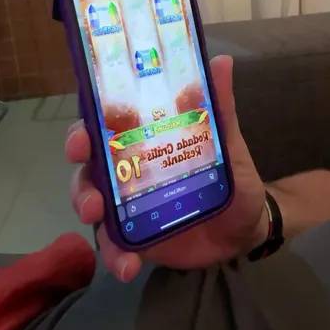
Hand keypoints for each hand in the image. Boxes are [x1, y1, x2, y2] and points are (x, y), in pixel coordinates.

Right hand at [66, 55, 266, 281]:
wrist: (248, 228)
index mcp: (144, 141)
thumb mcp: (230, 145)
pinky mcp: (135, 238)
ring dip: (89, 218)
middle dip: (82, 183)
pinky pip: (114, 247)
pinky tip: (127, 268)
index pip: (104, 130)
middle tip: (92, 198)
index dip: (84, 132)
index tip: (82, 140)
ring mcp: (128, 206)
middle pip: (89, 171)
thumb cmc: (234, 177)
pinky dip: (115, 258)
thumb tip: (221, 61)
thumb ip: (221, 109)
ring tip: (100, 228)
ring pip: (93, 207)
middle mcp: (128, 170)